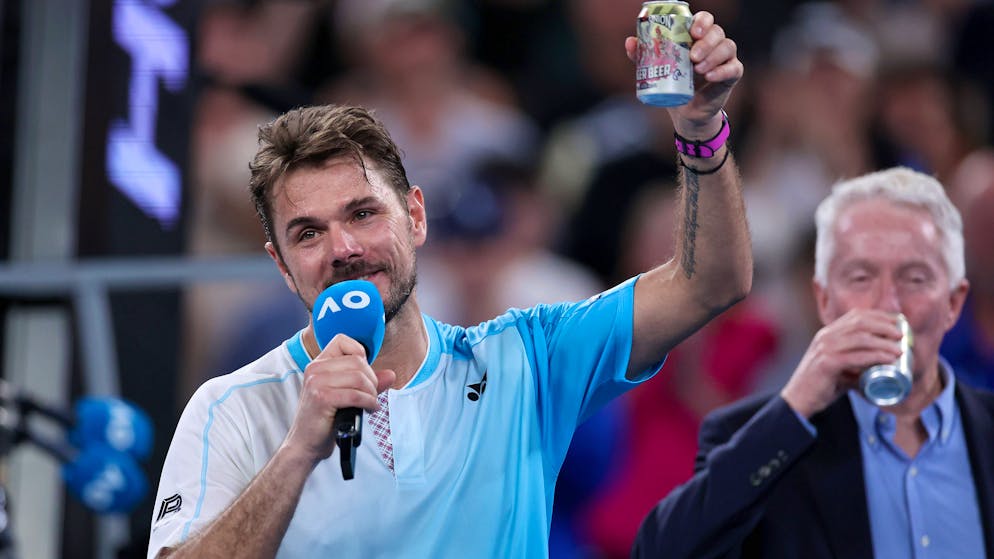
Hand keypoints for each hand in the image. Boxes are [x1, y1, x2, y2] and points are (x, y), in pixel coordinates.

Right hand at [283, 334, 395, 463]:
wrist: (305, 444)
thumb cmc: (325, 420)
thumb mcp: (347, 396)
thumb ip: (368, 383)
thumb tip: (391, 374)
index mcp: (319, 364)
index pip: (343, 340)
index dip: (361, 354)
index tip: (364, 375)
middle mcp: (315, 369)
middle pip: (358, 361)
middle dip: (372, 380)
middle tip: (371, 396)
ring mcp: (316, 382)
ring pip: (359, 377)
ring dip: (372, 394)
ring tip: (370, 404)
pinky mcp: (322, 398)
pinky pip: (356, 394)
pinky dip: (369, 403)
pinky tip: (368, 410)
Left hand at [624, 11, 741, 136]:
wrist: (685, 112)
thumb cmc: (673, 84)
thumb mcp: (656, 69)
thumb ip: (643, 55)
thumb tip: (629, 42)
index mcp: (697, 37)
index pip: (705, 19)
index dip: (702, 22)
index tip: (692, 32)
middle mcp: (714, 44)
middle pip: (717, 32)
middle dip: (706, 42)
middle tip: (692, 56)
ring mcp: (725, 58)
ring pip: (727, 47)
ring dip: (713, 56)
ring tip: (697, 69)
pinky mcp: (732, 74)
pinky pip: (734, 68)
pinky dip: (722, 71)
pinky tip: (710, 76)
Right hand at [781, 309, 902, 417]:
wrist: (798, 400)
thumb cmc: (822, 384)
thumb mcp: (841, 367)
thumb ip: (858, 362)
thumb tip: (885, 364)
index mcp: (828, 333)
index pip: (856, 315)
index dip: (880, 316)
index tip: (898, 324)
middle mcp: (825, 336)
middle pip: (860, 322)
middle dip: (885, 325)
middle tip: (903, 335)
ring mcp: (824, 348)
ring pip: (860, 337)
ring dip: (884, 341)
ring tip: (901, 349)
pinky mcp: (826, 363)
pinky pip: (855, 356)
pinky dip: (875, 356)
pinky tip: (889, 359)